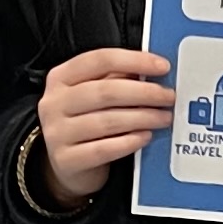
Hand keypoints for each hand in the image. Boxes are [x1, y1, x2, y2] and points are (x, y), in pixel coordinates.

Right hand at [36, 48, 174, 206]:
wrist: (68, 163)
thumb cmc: (86, 121)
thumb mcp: (95, 95)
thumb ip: (118, 79)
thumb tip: (153, 70)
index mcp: (61, 78)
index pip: (99, 60)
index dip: (134, 60)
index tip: (162, 66)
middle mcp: (54, 103)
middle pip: (105, 91)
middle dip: (144, 93)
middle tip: (168, 96)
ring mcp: (57, 133)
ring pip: (107, 121)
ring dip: (142, 118)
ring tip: (163, 118)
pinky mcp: (66, 160)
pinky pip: (103, 149)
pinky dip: (129, 142)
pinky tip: (145, 136)